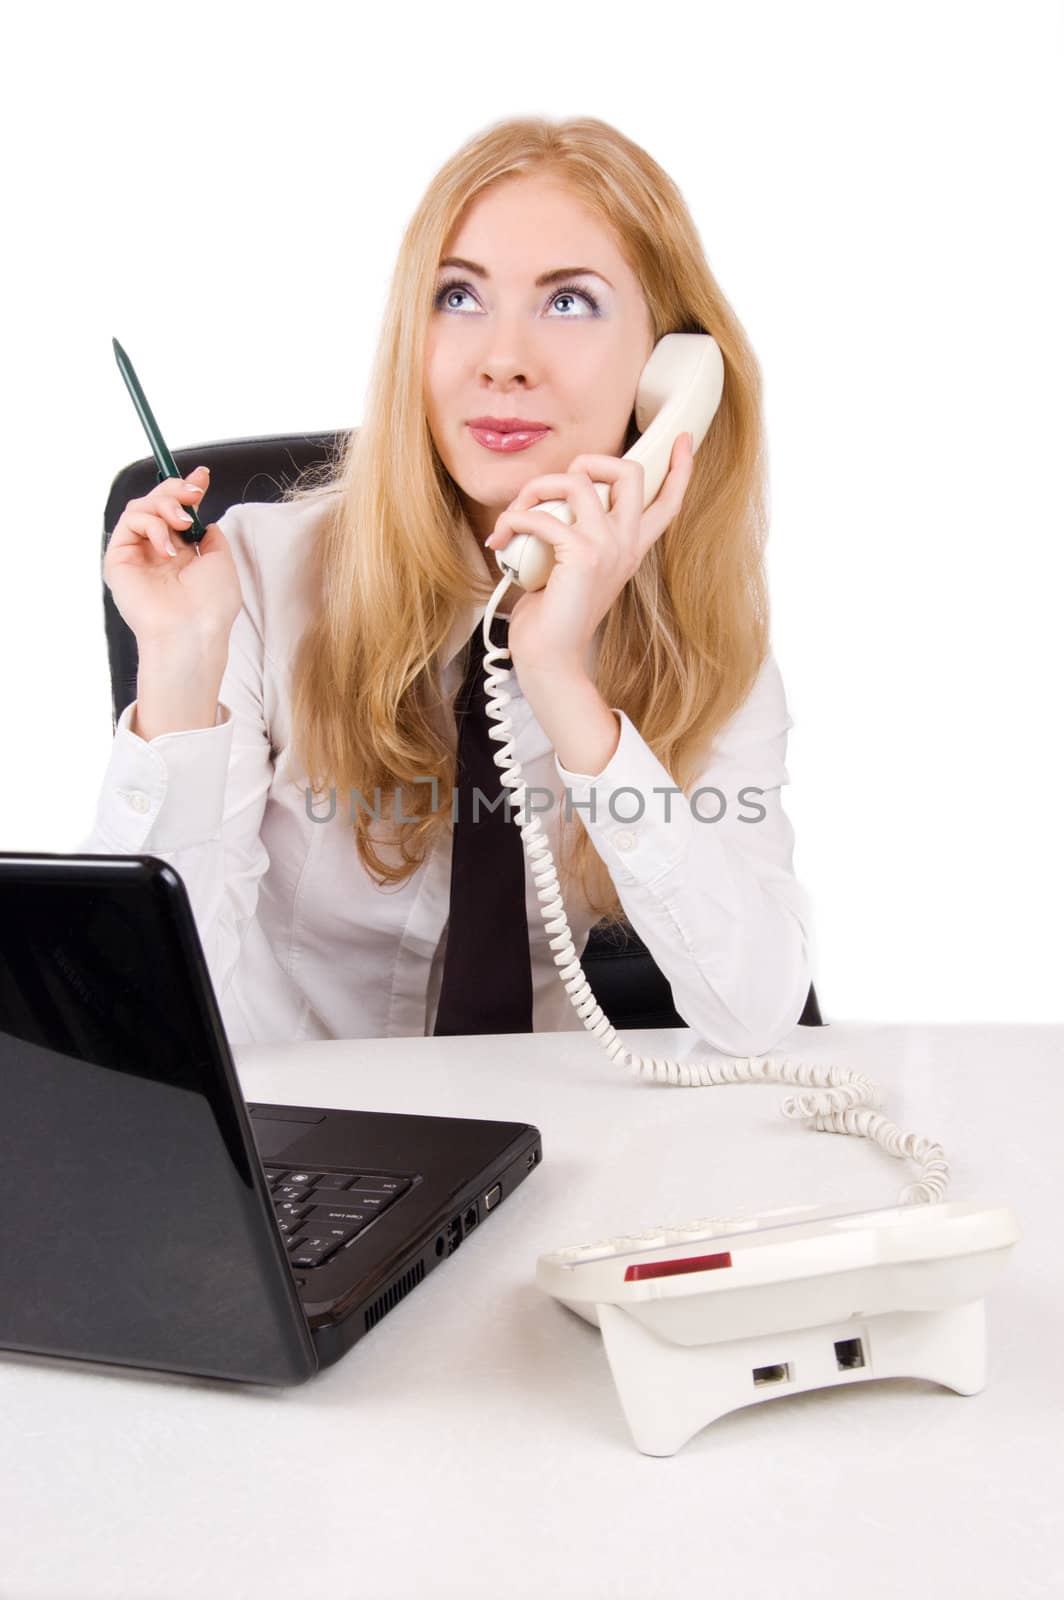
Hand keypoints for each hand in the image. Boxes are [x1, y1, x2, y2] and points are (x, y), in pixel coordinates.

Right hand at [103, 464, 243, 647]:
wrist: (192, 631)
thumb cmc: (211, 606)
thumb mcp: (221, 561)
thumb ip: (209, 537)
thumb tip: (202, 520)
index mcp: (181, 554)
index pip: (177, 514)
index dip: (186, 491)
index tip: (202, 477)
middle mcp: (157, 553)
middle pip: (156, 504)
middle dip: (175, 490)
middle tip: (193, 495)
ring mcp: (137, 555)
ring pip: (141, 507)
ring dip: (165, 505)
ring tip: (182, 523)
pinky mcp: (118, 559)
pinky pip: (130, 522)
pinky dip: (152, 525)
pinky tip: (168, 547)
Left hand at [485, 432, 694, 677]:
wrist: (548, 658)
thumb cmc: (552, 616)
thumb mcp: (572, 567)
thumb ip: (574, 533)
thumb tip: (547, 502)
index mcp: (630, 547)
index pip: (668, 501)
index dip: (681, 467)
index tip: (684, 439)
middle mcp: (626, 544)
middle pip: (630, 471)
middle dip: (588, 460)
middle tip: (554, 486)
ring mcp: (608, 548)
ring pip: (578, 480)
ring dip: (535, 488)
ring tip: (514, 515)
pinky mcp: (582, 555)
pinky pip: (543, 514)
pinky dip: (513, 519)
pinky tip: (501, 538)